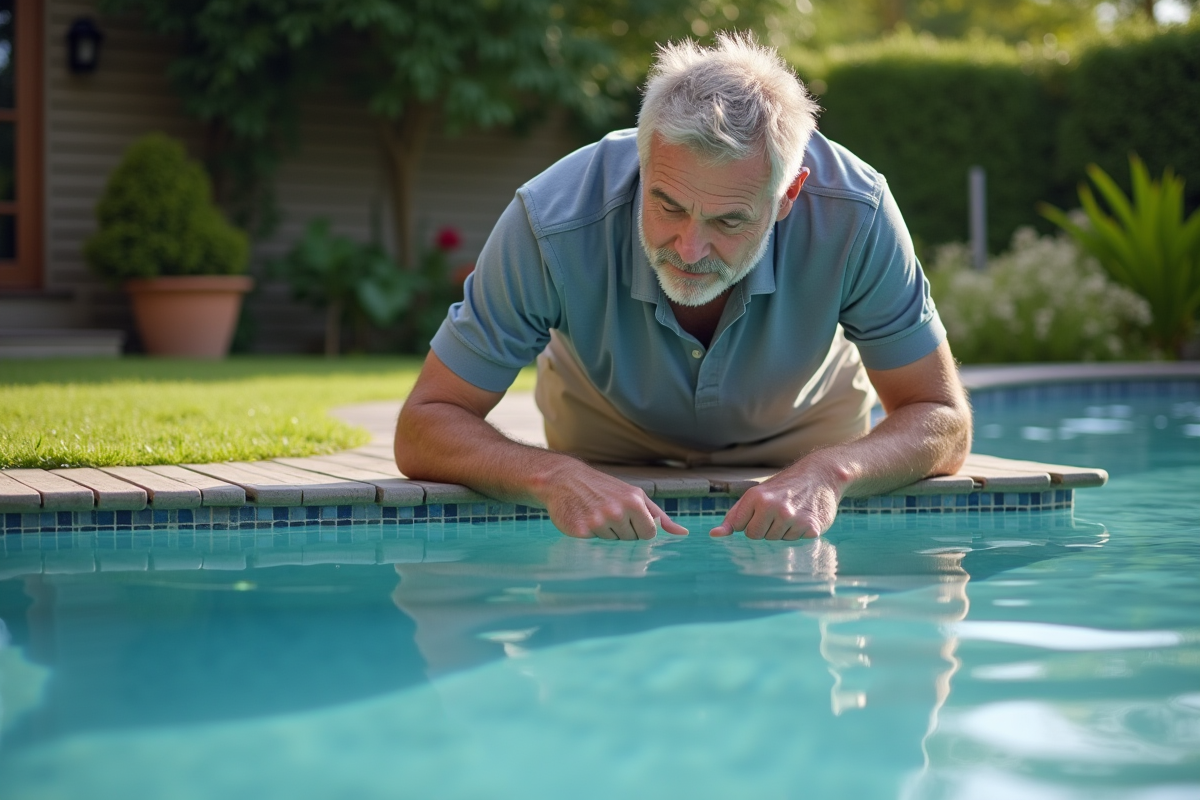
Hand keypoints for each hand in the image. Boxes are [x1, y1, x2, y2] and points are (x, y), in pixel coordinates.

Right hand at [541, 460, 689, 540]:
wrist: (564, 479)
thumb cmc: (604, 488)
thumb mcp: (635, 496)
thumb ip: (659, 515)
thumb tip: (684, 533)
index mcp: (634, 502)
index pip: (648, 534)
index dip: (638, 529)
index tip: (627, 518)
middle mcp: (616, 512)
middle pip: (630, 541)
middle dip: (621, 532)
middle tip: (607, 514)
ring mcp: (597, 522)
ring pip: (611, 544)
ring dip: (605, 534)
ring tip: (595, 515)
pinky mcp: (579, 531)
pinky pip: (593, 546)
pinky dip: (589, 536)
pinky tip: (583, 520)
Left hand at [709, 459, 845, 539]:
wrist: (819, 475)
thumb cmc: (783, 487)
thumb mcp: (756, 496)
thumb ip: (734, 516)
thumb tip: (714, 535)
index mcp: (755, 498)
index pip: (741, 529)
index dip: (751, 523)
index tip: (762, 513)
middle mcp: (772, 507)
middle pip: (758, 537)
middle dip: (766, 529)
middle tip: (779, 513)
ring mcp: (791, 517)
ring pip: (777, 541)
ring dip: (784, 531)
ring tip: (792, 514)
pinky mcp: (810, 527)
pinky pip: (796, 542)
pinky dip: (800, 533)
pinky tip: (805, 518)